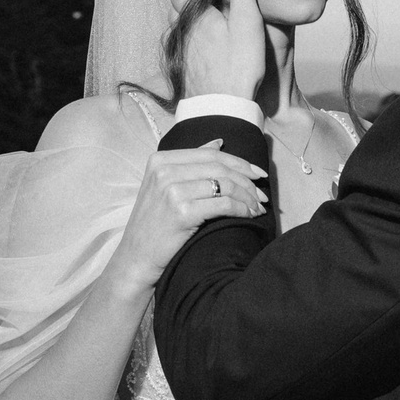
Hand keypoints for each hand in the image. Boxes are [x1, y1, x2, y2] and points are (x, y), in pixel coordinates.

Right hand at [107, 140, 266, 298]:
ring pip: (225, 186)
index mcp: (161, 160)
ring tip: (257, 208)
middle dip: (248, 181)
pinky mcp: (182, 212)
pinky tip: (249, 215)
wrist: (136, 257)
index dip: (240, 163)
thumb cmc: (155, 224)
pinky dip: (242, 209)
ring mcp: (172, 191)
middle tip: (262, 195)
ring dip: (248, 197)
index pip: (211, 155)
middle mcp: (164, 171)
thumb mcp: (163, 186)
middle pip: (220, 169)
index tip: (258, 174)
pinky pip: (224, 205)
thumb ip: (189, 162)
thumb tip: (218, 143)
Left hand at [183, 0, 268, 100]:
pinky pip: (183, 46)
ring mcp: (180, 51)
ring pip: (178, 26)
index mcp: (194, 13)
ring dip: (188, 18)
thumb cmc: (238, 63)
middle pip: (176, 5)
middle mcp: (181, 30)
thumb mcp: (247, 19)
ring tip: (206, 17)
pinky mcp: (183, 69)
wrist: (222, 107)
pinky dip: (191, 40)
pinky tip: (205, 46)